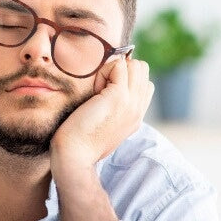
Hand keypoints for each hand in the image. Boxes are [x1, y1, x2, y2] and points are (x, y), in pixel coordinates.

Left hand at [51, 55, 152, 173]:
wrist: (75, 155)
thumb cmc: (81, 141)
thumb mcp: (104, 123)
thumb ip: (113, 108)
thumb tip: (105, 87)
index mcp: (136, 116)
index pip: (145, 83)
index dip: (125, 79)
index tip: (104, 93)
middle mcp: (138, 109)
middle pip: (143, 70)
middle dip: (121, 70)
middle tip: (101, 89)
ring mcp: (132, 102)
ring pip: (135, 64)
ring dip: (113, 70)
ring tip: (98, 89)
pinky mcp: (119, 97)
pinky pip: (119, 65)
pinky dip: (103, 72)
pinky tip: (93, 91)